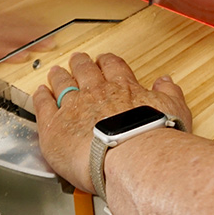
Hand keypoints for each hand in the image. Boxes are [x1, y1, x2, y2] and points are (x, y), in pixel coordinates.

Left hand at [33, 52, 192, 192]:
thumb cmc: (153, 138)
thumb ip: (169, 93)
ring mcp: (74, 106)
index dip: (107, 62)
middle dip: (81, 63)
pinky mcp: (55, 124)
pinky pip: (44, 105)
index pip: (113, 66)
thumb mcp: (173, 110)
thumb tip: (167, 81)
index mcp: (125, 88)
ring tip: (56, 72)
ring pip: (63, 82)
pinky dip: (41, 97)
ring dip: (59, 75)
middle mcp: (98, 92)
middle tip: (78, 59)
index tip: (104, 60)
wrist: (130, 155)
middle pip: (86, 70)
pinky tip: (40, 93)